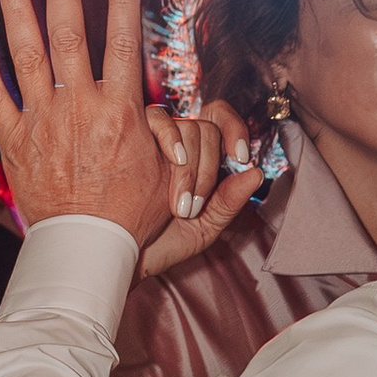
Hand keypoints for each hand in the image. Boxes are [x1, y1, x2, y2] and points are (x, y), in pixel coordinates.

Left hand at [0, 0, 173, 248]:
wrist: (87, 250)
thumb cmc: (133, 217)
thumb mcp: (171, 175)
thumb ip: (178, 137)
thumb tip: (202, 116)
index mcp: (121, 113)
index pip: (125, 44)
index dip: (124, 4)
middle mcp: (79, 108)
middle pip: (70, 35)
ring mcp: (42, 121)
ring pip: (26, 53)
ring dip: (18, 9)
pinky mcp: (14, 140)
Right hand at [132, 104, 257, 279]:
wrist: (120, 258)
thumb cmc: (159, 244)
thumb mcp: (202, 228)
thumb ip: (229, 202)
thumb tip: (256, 173)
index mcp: (198, 158)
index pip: (220, 122)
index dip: (234, 130)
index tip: (240, 157)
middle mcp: (175, 143)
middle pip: (204, 127)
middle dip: (207, 167)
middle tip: (194, 206)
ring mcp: (150, 138)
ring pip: (181, 124)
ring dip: (187, 164)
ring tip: (178, 203)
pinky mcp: (127, 135)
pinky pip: (152, 118)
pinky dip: (167, 136)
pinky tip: (168, 162)